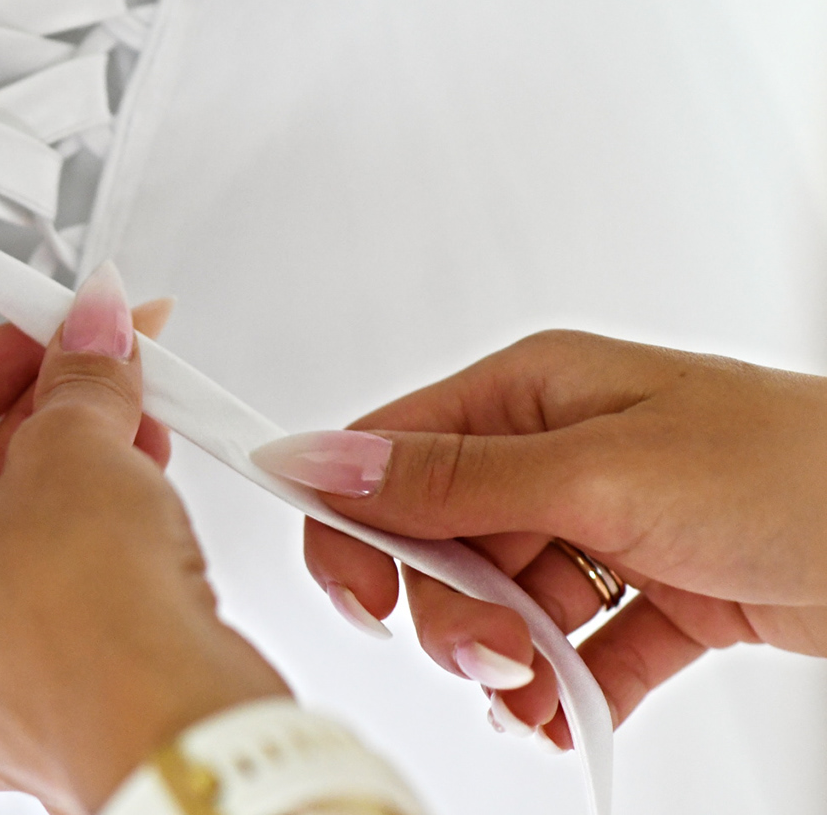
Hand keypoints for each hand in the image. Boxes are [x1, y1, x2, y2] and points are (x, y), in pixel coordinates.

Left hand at [0, 270, 285, 813]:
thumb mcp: (78, 451)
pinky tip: (145, 503)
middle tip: (88, 370)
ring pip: (9, 550)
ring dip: (71, 476)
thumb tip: (87, 342)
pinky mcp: (39, 717)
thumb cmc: (91, 634)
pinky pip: (52, 606)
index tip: (26, 333)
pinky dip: (93, 548)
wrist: (178, 744)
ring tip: (131, 424)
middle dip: (35, 419)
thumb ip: (77, 381)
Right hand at [256, 330, 826, 746]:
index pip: (390, 455)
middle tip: (494, 651)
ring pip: (505, 603)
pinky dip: (566, 687)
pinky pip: (578, 648)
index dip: (355, 526)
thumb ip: (454, 480)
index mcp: (530, 394)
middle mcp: (559, 454)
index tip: (360, 598)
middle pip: (441, 542)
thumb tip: (324, 461)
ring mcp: (609, 524)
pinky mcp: (660, 592)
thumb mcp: (601, 472)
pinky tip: (571, 711)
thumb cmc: (795, 466)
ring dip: (510, 659)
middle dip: (452, 611)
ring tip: (540, 689)